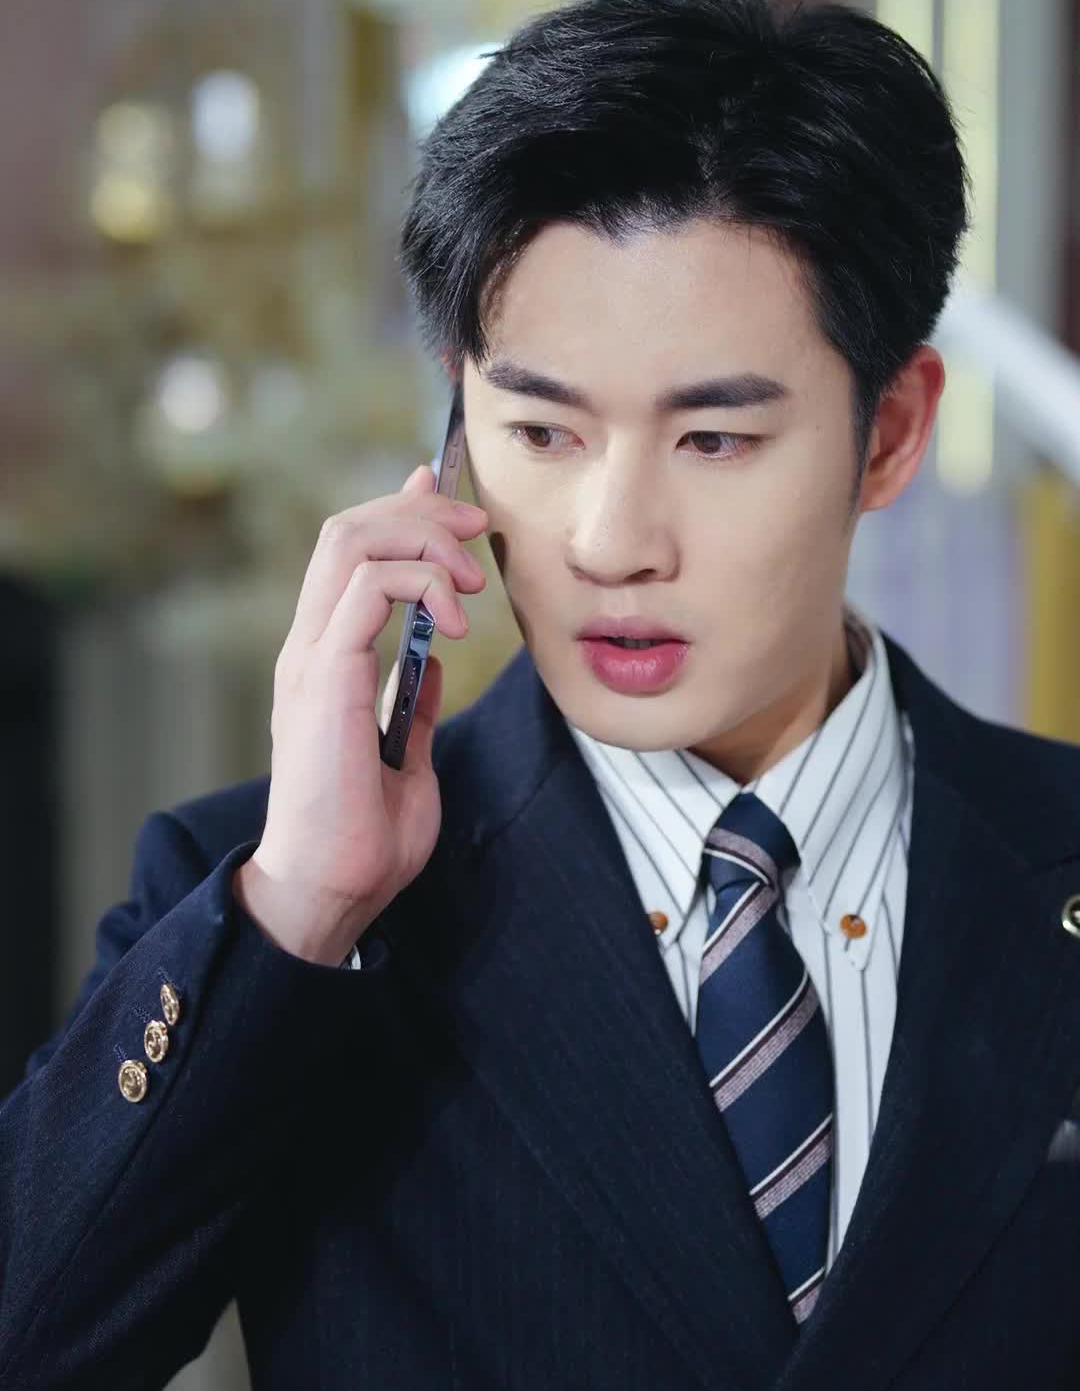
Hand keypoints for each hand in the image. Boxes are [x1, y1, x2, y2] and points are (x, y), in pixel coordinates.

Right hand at [234, 464, 487, 964]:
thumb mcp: (406, 759)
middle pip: (349, 530)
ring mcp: (310, 658)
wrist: (330, 890)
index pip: (351, 556)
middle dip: (420, 512)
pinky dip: (421, 582)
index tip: (449, 500)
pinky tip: (455, 620)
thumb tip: (431, 664)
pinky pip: (370, 588)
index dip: (400, 512)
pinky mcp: (324, 676)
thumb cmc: (364, 841)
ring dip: (424, 540)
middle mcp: (308, 648)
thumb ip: (411, 705)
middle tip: (478, 531)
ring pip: (353, 541)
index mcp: (323, 661)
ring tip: (472, 582)